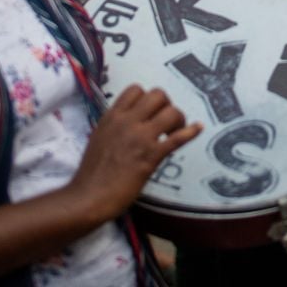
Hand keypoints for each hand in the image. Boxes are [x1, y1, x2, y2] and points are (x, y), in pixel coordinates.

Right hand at [71, 86, 200, 221]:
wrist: (89, 196)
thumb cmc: (92, 173)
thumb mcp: (100, 138)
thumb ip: (116, 127)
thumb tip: (132, 124)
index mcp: (112, 117)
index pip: (136, 90)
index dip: (147, 98)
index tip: (150, 111)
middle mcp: (127, 122)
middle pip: (158, 95)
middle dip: (166, 105)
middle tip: (165, 121)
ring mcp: (140, 137)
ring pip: (171, 112)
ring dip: (178, 119)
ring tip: (174, 131)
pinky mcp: (151, 156)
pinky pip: (178, 137)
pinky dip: (191, 132)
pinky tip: (198, 129)